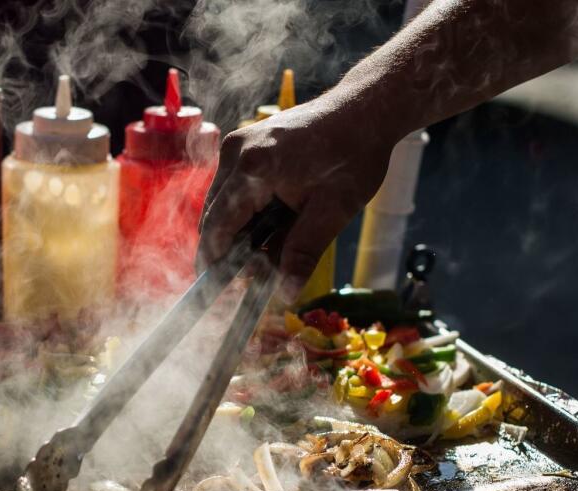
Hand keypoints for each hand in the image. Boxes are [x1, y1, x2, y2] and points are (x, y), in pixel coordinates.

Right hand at [196, 95, 400, 301]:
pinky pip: (232, 188)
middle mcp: (236, 152)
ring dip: (238, 232)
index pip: (218, 227)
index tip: (218, 292)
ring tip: (267, 253)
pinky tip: (271, 225)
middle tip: (252, 279)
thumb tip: (286, 293)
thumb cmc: (354, 155)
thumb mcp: (334, 210)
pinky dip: (245, 212)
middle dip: (228, 250)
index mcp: (255, 167)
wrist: (364, 111)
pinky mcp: (244, 144)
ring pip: (220, 204)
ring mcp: (237, 144)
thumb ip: (303, 252)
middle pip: (213, 217)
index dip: (214, 263)